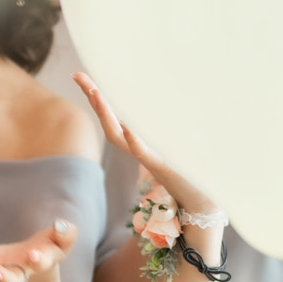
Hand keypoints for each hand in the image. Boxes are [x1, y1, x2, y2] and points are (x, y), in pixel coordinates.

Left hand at [0, 220, 74, 281]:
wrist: (33, 267)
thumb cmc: (50, 249)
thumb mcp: (62, 242)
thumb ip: (66, 234)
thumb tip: (60, 224)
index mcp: (41, 266)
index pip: (41, 264)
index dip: (39, 260)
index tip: (33, 255)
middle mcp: (21, 272)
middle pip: (12, 280)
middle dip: (3, 277)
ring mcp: (2, 268)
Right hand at [73, 72, 219, 217]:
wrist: (206, 207)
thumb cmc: (195, 178)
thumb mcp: (180, 143)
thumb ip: (169, 129)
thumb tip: (176, 101)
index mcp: (143, 142)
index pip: (115, 117)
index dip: (99, 98)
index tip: (82, 76)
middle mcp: (141, 150)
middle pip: (109, 122)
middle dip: (94, 97)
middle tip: (77, 74)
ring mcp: (151, 159)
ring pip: (120, 137)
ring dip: (106, 115)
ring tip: (94, 93)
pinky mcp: (167, 169)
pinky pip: (146, 154)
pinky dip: (135, 142)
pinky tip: (128, 129)